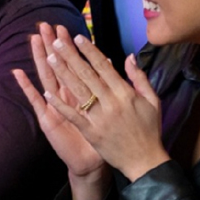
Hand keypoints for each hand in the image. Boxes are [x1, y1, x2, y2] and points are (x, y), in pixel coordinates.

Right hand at [13, 25, 106, 179]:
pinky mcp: (47, 119)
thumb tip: (116, 60)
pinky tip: (18, 74)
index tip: (68, 28)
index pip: (76, 65)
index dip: (71, 47)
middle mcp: (66, 96)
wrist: (91, 164)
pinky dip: (28, 88)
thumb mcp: (112, 110)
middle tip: (45, 25)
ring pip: (46, 77)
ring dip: (37, 59)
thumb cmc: (103, 139)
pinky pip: (36, 102)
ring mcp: (54, 107)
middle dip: (52, 46)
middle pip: (58, 66)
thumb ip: (114, 85)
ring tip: (32, 40)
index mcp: (82, 93)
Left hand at [40, 26, 169, 181]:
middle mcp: (111, 102)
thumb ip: (139, 78)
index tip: (77, 37)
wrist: (145, 161)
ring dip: (62, 73)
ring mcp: (100, 118)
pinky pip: (73, 116)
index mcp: (125, 93)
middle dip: (70, 56)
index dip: (89, 51)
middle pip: (87, 74)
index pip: (103, 67)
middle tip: (56, 41)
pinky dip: (60, 104)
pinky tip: (47, 93)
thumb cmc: (149, 130)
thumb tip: (128, 57)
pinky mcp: (91, 133)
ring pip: (78, 91)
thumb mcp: (152, 101)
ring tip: (49, 58)